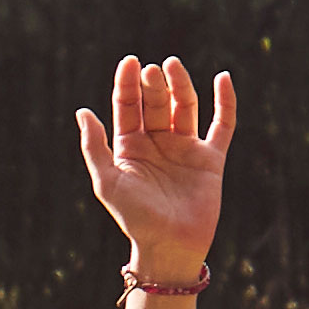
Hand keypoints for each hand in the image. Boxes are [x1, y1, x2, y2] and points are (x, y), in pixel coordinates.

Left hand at [73, 55, 230, 271]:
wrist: (169, 247)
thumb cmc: (134, 218)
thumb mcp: (107, 182)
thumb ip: (95, 147)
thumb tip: (83, 112)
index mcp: (130, 147)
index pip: (128, 106)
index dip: (128, 83)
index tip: (130, 62)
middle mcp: (158, 144)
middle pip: (157, 103)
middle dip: (153, 85)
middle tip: (152, 71)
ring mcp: (185, 149)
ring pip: (185, 107)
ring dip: (181, 86)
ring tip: (173, 67)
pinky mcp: (210, 159)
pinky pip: (222, 126)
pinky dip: (225, 103)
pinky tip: (222, 79)